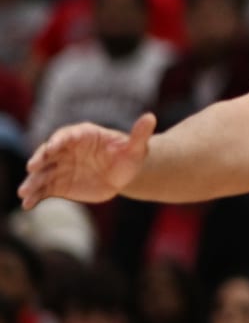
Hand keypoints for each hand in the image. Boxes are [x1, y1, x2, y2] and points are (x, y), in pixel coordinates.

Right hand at [19, 114, 154, 207]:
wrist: (124, 174)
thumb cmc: (129, 156)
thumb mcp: (137, 147)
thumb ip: (140, 134)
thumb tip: (151, 117)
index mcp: (82, 135)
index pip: (66, 136)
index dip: (58, 141)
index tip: (51, 148)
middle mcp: (66, 150)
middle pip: (48, 153)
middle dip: (39, 159)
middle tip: (32, 167)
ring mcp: (60, 167)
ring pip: (42, 173)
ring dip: (32, 181)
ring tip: (24, 193)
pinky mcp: (58, 184)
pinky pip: (44, 190)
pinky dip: (35, 196)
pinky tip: (27, 205)